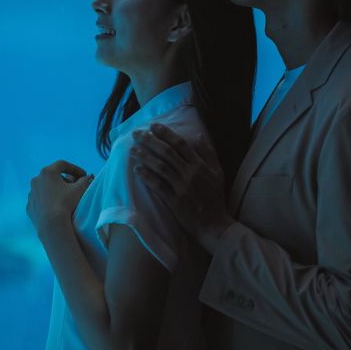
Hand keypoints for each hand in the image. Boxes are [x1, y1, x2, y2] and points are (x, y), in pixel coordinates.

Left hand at [26, 160, 93, 236]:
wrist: (51, 225)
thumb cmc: (65, 203)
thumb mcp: (80, 189)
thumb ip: (85, 180)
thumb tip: (87, 178)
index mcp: (47, 172)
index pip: (63, 165)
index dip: (75, 169)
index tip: (83, 175)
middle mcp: (36, 180)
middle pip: (53, 176)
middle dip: (65, 179)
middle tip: (75, 186)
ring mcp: (31, 194)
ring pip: (45, 188)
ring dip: (55, 190)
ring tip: (65, 197)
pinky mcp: (29, 206)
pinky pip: (40, 200)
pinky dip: (48, 201)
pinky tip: (55, 207)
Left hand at [129, 123, 234, 252]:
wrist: (214, 224)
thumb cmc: (215, 198)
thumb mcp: (218, 173)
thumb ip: (209, 153)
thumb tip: (200, 135)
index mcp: (200, 165)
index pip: (181, 144)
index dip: (166, 134)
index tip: (153, 126)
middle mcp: (190, 173)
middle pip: (167, 152)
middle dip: (150, 141)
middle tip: (136, 133)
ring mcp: (182, 186)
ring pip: (160, 167)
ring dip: (145, 156)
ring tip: (132, 149)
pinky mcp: (174, 200)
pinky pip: (158, 185)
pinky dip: (147, 176)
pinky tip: (137, 169)